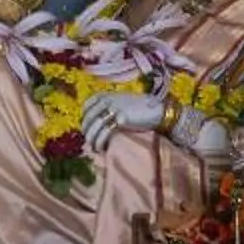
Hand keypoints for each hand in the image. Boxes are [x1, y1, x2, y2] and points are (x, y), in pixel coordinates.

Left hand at [81, 90, 207, 151]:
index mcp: (108, 95)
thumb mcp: (124, 102)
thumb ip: (111, 107)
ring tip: (94, 148)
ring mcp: (114, 109)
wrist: (159, 111)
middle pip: (89, 118)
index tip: (86, 127)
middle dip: (87, 131)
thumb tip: (99, 122)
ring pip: (95, 127)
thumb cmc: (143, 108)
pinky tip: (102, 148)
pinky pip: (105, 133)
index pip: (88, 105)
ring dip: (92, 139)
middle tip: (89, 142)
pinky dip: (101, 142)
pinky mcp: (121, 119)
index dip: (84, 117)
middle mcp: (109, 100)